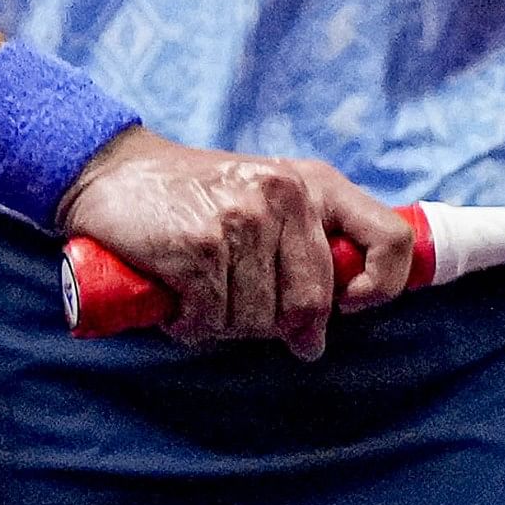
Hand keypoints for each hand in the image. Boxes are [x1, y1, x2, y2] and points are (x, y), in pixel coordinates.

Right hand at [59, 127, 416, 354]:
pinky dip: (191, 324)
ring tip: (202, 294)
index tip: (347, 307)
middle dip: (279, 326)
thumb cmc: (196, 195)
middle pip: (314, 301)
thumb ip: (306, 244)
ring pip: (259, 319)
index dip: (380, 287)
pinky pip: (211, 320)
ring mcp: (242, 221)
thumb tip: (318, 332)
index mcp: (315, 184)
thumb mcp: (267, 197)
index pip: (391, 239)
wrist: (114, 172)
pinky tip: (177, 299)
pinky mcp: (199, 247)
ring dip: (225, 325)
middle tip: (243, 313)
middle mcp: (286, 197)